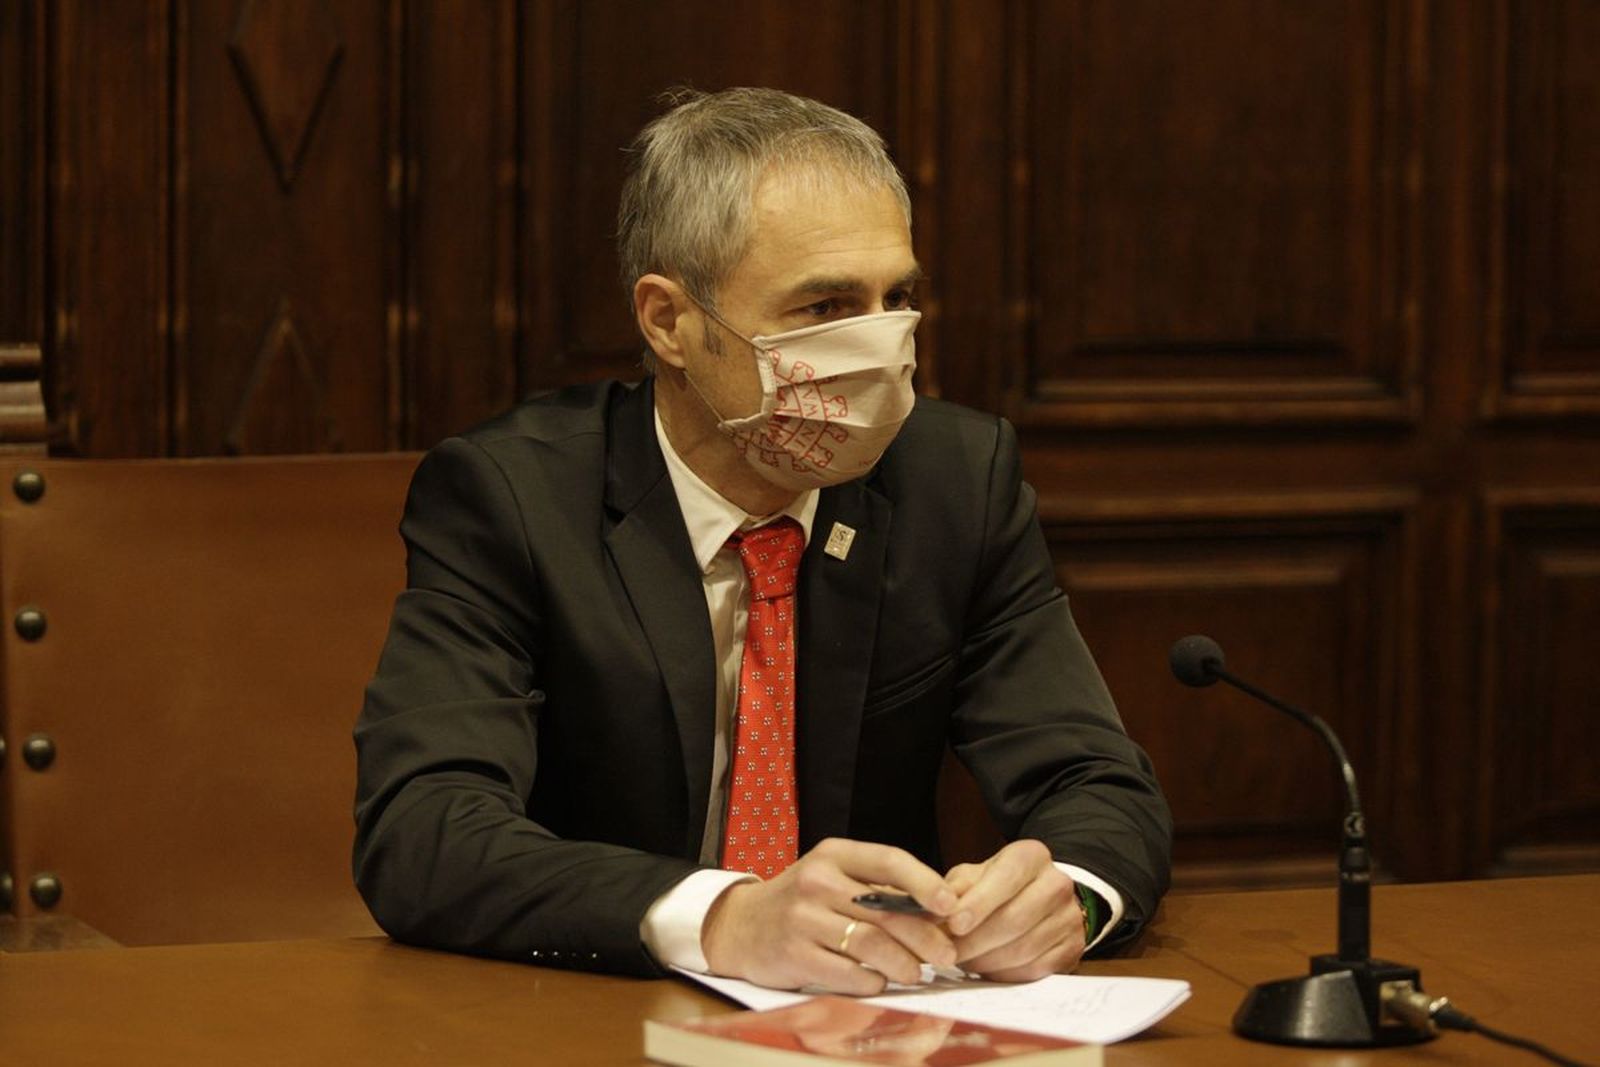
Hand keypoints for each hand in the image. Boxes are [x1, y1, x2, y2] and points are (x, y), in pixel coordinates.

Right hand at [701, 838, 959, 993]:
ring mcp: (803, 919)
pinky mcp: (794, 955)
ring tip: (916, 973)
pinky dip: (872, 982)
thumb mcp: (834, 877)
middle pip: (886, 911)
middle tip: (946, 954)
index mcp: (833, 854)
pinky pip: (848, 974)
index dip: (925, 883)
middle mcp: (817, 882)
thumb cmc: (803, 901)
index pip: (889, 860)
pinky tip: (879, 982)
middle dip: (925, 937)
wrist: (743, 925)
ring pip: (871, 945)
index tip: (951, 905)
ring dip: (903, 964)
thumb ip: (878, 887)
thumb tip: (938, 911)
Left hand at [944, 838, 1085, 980]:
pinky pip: (1034, 969)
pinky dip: (1004, 974)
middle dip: (975, 941)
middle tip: (947, 953)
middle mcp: (1057, 883)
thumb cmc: (997, 887)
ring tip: (962, 961)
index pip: (1006, 877)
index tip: (954, 924)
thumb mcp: (974, 876)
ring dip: (986, 961)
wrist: (1039, 899)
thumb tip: (931, 912)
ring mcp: (1069, 917)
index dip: (979, 903)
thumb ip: (954, 890)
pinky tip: (986, 968)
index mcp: (1031, 856)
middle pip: (1015, 919)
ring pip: (1023, 949)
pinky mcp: (1072, 948)